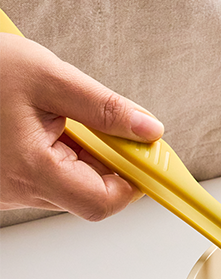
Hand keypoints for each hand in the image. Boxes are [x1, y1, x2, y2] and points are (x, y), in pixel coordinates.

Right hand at [0, 34, 163, 219]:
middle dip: (107, 158)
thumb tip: (148, 129)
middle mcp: (17, 191)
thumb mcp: (47, 76)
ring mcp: (7, 190)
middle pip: (89, 193)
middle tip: (103, 120)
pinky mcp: (2, 182)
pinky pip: (45, 175)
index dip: (133, 180)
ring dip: (81, 152)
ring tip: (60, 114)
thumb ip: (103, 107)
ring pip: (68, 183)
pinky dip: (58, 151)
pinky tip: (42, 123)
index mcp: (32, 170)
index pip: (103, 202)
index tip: (146, 153)